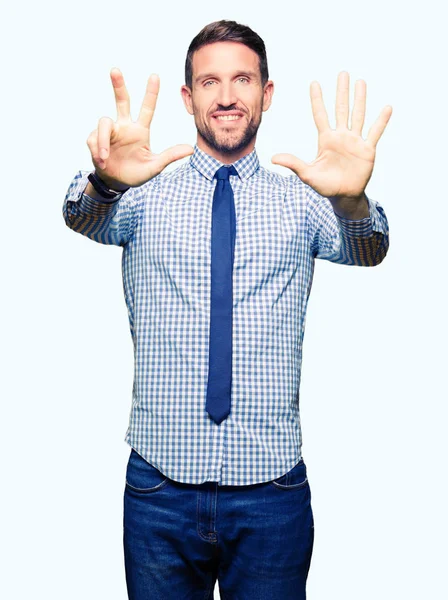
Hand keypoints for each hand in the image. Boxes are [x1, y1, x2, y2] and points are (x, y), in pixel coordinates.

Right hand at [86, 68, 193, 187]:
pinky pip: (94, 139)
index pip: (147, 109)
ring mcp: (110, 133)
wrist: (117, 183)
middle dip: (118, 85)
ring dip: (103, 141)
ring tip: (104, 157)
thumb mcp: (155, 167)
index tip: (155, 76)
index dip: (151, 93)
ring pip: (104, 123)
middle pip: (122, 101)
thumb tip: (191, 149)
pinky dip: (97, 151)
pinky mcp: (95, 139)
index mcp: (140, 131)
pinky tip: (102, 161)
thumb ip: (170, 156)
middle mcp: (124, 127)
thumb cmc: (136, 173)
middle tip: (115, 70)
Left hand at [271, 71, 391, 198]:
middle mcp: (341, 136)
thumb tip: (273, 158)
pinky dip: (381, 121)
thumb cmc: (325, 186)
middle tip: (343, 73)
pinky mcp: (367, 150)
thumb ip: (293, 164)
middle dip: (341, 92)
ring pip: (358, 115)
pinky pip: (375, 132)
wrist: (344, 196)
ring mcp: (355, 141)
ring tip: (361, 82)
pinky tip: (387, 108)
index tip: (314, 83)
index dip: (317, 99)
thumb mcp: (307, 174)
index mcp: (326, 140)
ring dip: (360, 99)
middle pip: (341, 109)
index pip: (320, 115)